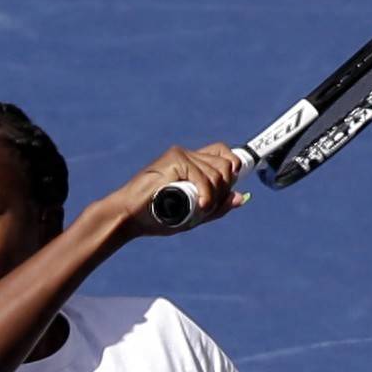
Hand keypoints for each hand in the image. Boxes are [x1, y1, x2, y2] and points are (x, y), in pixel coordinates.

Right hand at [106, 143, 248, 236]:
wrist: (130, 216)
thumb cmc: (157, 217)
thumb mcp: (193, 216)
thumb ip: (216, 207)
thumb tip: (242, 197)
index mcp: (193, 164)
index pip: (224, 154)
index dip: (233, 167)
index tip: (230, 187)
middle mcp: (189, 155)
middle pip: (225, 166)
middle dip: (223, 191)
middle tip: (207, 208)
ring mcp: (181, 155)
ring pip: (217, 173)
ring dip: (213, 197)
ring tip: (198, 211)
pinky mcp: (175, 160)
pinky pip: (204, 178)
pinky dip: (206, 196)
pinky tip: (200, 207)